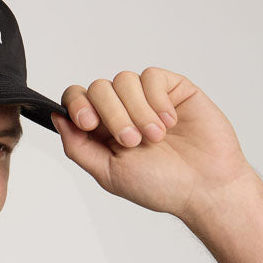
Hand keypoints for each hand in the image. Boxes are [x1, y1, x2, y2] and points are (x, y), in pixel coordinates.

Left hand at [50, 67, 255, 220]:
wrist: (205, 186)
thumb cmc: (160, 186)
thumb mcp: (108, 173)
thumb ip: (78, 147)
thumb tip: (57, 118)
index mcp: (102, 131)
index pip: (76, 100)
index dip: (77, 105)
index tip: (88, 123)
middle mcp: (122, 111)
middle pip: (97, 88)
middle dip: (111, 115)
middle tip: (132, 142)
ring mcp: (147, 98)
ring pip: (123, 80)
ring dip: (137, 111)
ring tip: (155, 137)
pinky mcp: (172, 88)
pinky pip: (151, 77)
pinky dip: (157, 101)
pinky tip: (169, 122)